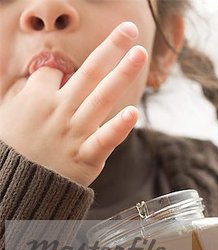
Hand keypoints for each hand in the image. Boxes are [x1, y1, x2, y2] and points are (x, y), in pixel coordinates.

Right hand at [0, 22, 146, 185]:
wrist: (18, 186)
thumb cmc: (15, 149)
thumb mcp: (11, 113)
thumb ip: (32, 91)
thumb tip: (52, 74)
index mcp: (38, 98)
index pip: (58, 71)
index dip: (65, 71)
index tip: (68, 78)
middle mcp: (59, 111)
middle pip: (88, 73)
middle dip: (110, 48)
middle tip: (129, 29)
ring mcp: (74, 133)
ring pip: (101, 99)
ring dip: (122, 74)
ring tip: (139, 54)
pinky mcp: (86, 157)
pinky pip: (104, 140)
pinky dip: (118, 128)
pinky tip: (132, 112)